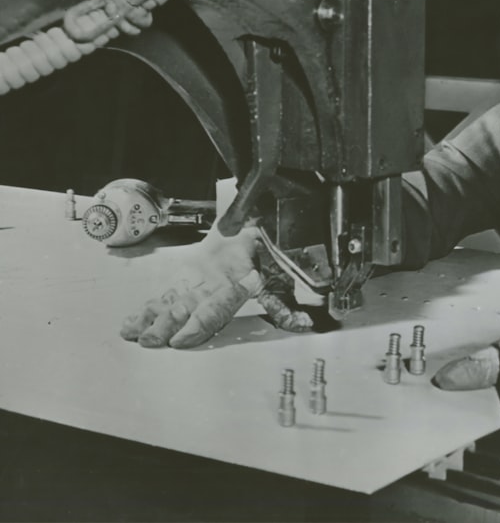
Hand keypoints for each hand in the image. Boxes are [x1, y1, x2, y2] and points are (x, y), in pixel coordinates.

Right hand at [120, 223, 313, 347]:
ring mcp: (192, 281)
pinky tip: (130, 324)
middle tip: (151, 342)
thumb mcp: (277, 277)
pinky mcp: (181, 279)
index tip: (182, 339)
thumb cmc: (260, 252)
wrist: (244, 224)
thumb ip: (284, 304)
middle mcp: (209, 283)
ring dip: (152, 321)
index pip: (214, 308)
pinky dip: (145, 310)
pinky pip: (161, 295)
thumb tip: (302, 323)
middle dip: (167, 326)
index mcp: (232, 283)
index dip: (198, 324)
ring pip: (169, 302)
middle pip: (185, 308)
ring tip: (136, 336)